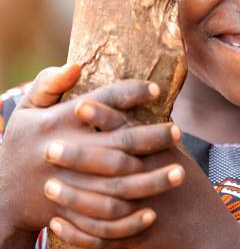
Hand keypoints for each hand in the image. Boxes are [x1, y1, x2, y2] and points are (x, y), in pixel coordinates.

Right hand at [0, 64, 183, 245]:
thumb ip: (48, 84)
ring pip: (120, 182)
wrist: (1, 195)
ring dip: (153, 179)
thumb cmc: (21, 144)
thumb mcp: (27, 111)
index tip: (156, 89)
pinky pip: (107, 218)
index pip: (104, 100)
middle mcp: (68, 150)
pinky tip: (154, 211)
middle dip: (153, 137)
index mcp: (59, 121)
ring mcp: (71, 183)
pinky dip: (131, 218)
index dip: (133, 92)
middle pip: (121, 142)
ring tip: (180, 170)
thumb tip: (76, 64)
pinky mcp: (71, 211)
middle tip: (178, 131)